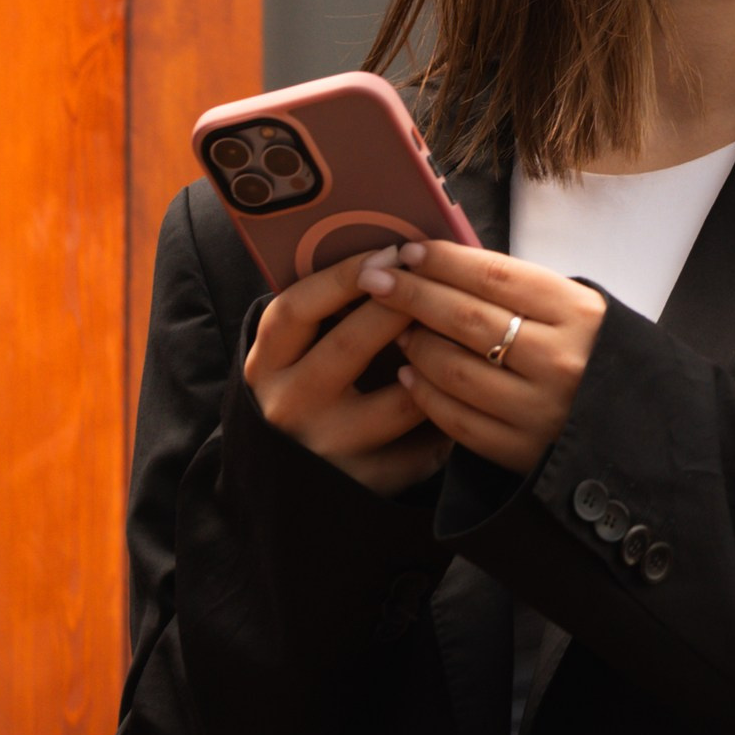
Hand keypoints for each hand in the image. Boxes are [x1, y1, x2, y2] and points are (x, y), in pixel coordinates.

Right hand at [244, 254, 450, 497]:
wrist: (293, 477)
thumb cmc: (311, 384)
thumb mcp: (300, 351)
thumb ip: (331, 311)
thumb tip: (398, 255)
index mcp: (267, 365)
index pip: (297, 309)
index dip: (344, 276)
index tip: (391, 252)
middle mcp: (289, 407)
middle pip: (350, 347)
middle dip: (401, 308)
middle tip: (438, 283)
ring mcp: (327, 449)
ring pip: (399, 402)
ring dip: (438, 364)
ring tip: (463, 336)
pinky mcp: (365, 482)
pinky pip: (422, 447)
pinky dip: (449, 417)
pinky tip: (467, 394)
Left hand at [363, 239, 606, 476]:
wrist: (639, 432)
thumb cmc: (598, 358)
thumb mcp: (581, 312)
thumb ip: (524, 293)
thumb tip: (447, 267)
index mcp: (578, 313)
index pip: (495, 276)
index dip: (444, 260)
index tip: (408, 251)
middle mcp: (560, 359)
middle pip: (466, 317)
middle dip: (412, 294)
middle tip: (376, 278)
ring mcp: (539, 409)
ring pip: (454, 369)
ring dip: (415, 345)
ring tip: (397, 330)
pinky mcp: (521, 450)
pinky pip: (456, 419)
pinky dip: (424, 394)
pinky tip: (409, 376)